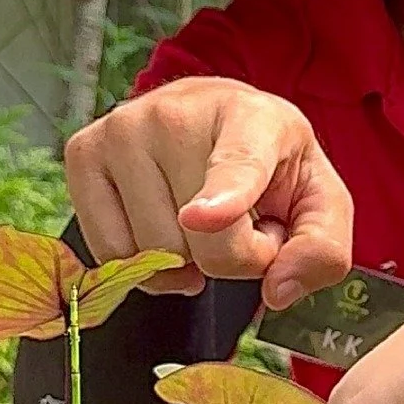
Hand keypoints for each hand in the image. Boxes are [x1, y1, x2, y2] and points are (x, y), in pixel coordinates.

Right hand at [64, 77, 353, 307]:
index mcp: (254, 119)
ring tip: (203, 217)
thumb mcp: (320, 203)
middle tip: (240, 219)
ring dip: (188, 260)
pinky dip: (145, 263)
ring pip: (153, 252)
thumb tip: (277, 291)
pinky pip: (110, 253)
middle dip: (231, 253)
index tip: (202, 217)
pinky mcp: (82, 152)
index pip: (237, 166)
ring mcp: (122, 129)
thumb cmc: (273, 166)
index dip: (222, 198)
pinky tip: (166, 228)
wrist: (219, 121)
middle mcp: (178, 113)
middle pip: (200, 241)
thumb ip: (321, 250)